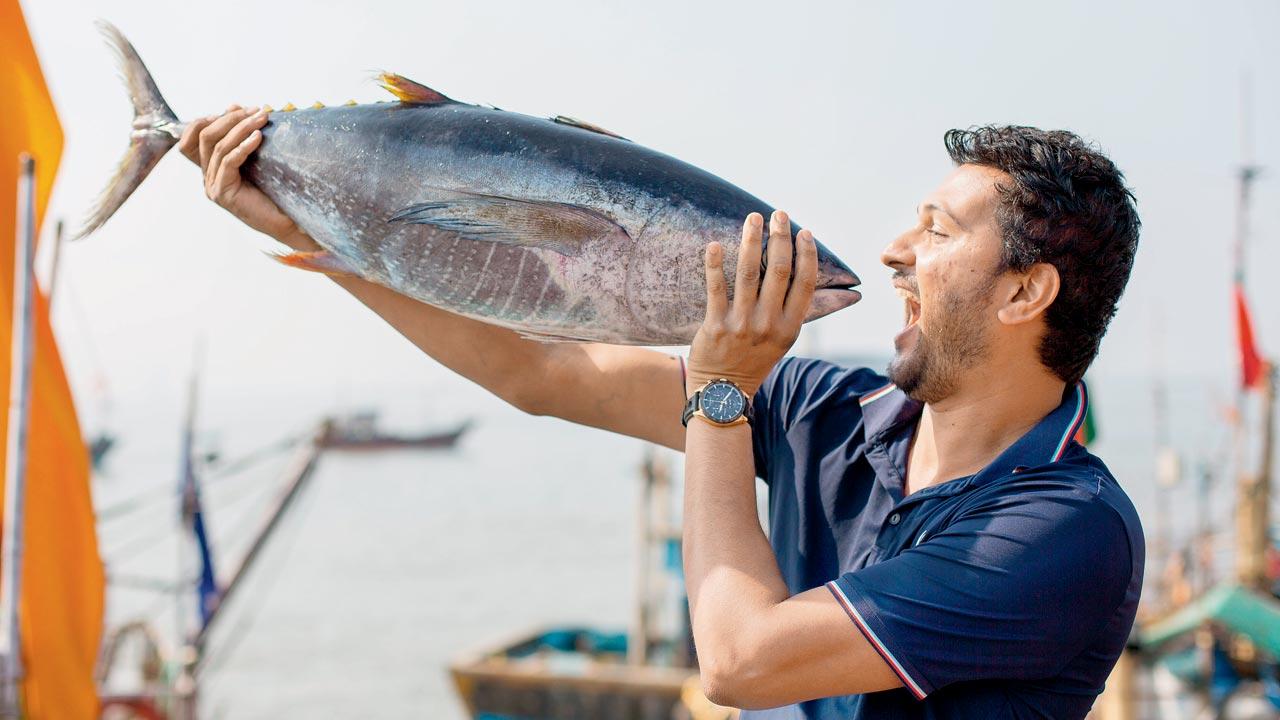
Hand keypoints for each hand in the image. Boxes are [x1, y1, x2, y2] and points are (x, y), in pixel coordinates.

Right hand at [178, 105, 313, 248]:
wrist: (289, 222)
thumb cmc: (278, 191)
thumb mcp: (257, 159)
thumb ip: (244, 139)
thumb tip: (238, 107)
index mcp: (212, 168)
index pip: (193, 136)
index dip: (211, 118)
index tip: (236, 107)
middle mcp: (207, 177)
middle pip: (205, 136)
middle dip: (230, 119)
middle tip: (255, 110)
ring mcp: (212, 186)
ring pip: (218, 146)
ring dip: (241, 128)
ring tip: (262, 118)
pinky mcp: (223, 194)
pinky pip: (228, 162)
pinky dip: (243, 146)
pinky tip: (258, 137)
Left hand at [686, 210, 816, 397]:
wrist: (724, 391)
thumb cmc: (753, 359)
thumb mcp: (781, 339)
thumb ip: (789, 309)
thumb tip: (797, 269)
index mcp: (790, 326)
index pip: (804, 282)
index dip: (806, 253)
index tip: (804, 232)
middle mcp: (769, 323)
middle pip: (779, 270)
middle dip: (780, 237)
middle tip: (778, 215)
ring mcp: (742, 324)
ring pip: (750, 273)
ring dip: (752, 240)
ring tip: (753, 218)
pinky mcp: (716, 325)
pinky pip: (716, 288)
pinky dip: (716, 263)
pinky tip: (716, 244)